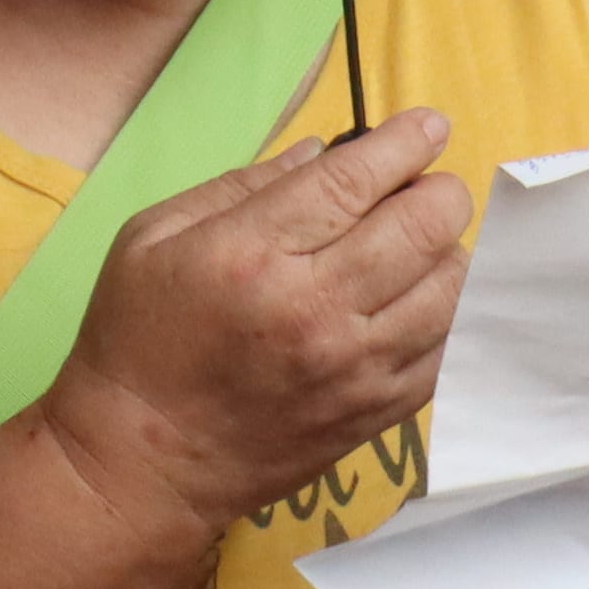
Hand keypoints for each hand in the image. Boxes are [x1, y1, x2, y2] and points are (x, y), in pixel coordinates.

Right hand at [35, 112, 466, 562]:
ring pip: (452, 289)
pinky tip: (423, 299)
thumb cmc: (136, 339)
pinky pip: (448, 351)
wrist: (142, 463)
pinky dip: (450, 315)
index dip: (407, 143)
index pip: (358, 180)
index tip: (428, 126)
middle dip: (437, 191)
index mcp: (254, 253)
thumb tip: (323, 151)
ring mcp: (356, 367)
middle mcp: (317, 308)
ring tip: (418, 245)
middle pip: (424, 227)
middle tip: (418, 187)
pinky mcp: (377, 413)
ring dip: (447, 252)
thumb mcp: (152, 236)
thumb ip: (241, 185)